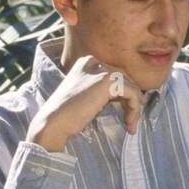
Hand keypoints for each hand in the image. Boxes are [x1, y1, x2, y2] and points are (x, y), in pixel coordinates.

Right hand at [26, 54, 147, 151]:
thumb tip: (130, 95)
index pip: (116, 75)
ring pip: (131, 87)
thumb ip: (104, 91)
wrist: (54, 121)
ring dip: (134, 108)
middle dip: (132, 101)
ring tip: (130, 126)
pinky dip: (134, 109)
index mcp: (87, 63)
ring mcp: (101, 70)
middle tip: (132, 120)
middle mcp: (94, 62)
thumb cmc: (68, 114)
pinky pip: (131, 93)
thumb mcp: (87, 95)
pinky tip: (129, 123)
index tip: (130, 110)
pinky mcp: (107, 81)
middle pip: (125, 80)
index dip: (126, 93)